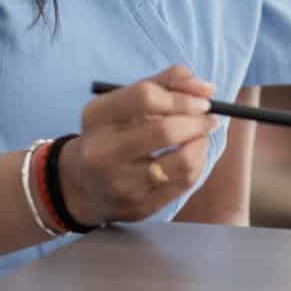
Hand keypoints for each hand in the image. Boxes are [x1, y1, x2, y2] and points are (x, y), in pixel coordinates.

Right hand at [60, 66, 220, 225]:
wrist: (81, 186)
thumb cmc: (109, 134)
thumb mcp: (121, 103)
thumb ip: (164, 83)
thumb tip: (207, 88)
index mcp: (97, 119)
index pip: (145, 98)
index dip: (182, 97)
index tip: (202, 100)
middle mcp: (104, 153)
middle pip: (165, 131)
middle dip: (198, 122)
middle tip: (210, 118)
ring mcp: (122, 185)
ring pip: (183, 162)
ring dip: (201, 144)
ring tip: (200, 137)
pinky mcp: (140, 207)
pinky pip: (185, 183)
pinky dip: (197, 164)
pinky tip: (191, 156)